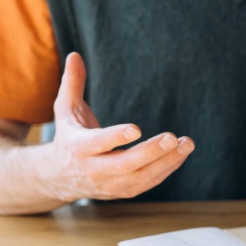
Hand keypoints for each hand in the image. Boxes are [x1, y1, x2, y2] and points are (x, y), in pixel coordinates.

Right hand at [46, 53, 194, 201]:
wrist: (58, 178)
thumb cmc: (68, 137)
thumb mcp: (65, 110)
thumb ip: (72, 84)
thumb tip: (74, 55)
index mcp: (78, 147)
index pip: (97, 144)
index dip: (116, 137)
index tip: (136, 129)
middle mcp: (94, 169)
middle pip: (124, 164)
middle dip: (150, 152)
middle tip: (173, 137)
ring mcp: (110, 184)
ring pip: (141, 176)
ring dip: (167, 161)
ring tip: (188, 143)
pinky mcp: (124, 191)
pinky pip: (149, 182)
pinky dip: (168, 168)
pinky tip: (182, 153)